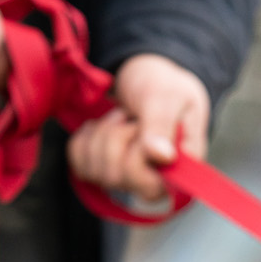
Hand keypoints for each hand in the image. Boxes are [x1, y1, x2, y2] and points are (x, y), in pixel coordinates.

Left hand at [66, 53, 209, 201]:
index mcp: (179, 169)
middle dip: (117, 137)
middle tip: (131, 116)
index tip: (140, 127)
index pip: (150, 186)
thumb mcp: (166, 96)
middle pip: (117, 178)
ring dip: (104, 133)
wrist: (145, 74)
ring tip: (123, 116)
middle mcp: (155, 181)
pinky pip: (80, 163)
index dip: (137, 158)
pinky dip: (86, 137)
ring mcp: (128, 178)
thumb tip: (164, 157)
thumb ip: (162, 125)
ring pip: (97, 171)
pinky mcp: (104, 170)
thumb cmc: (163, 85)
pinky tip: (104, 125)